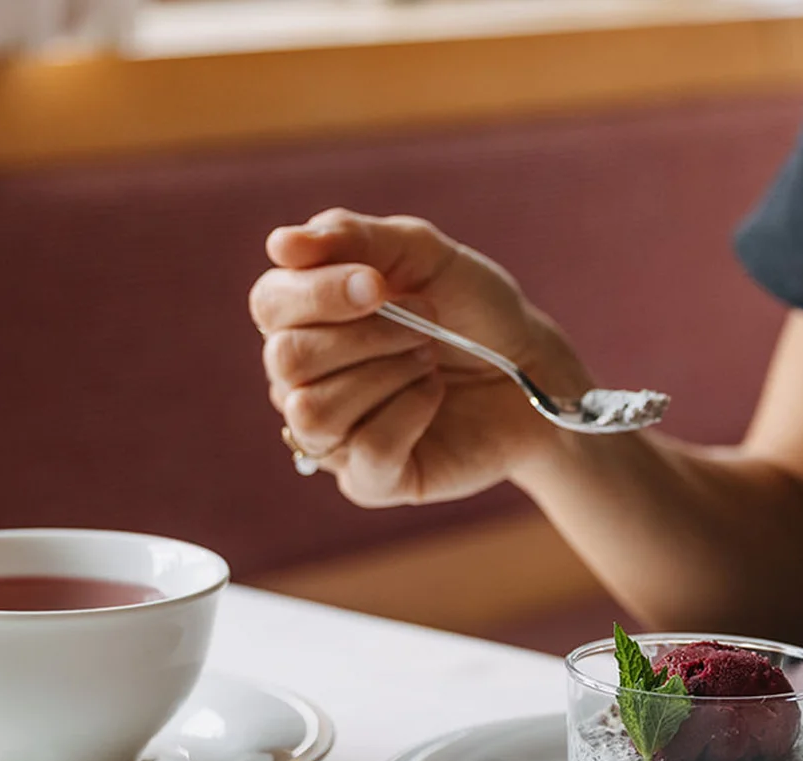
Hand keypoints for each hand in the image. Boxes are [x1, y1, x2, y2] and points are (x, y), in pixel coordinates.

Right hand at [250, 209, 591, 506]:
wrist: (533, 368)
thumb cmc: (470, 309)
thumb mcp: (421, 252)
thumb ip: (352, 237)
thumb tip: (280, 245)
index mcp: (304, 321)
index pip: (269, 304)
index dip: (319, 291)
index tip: (380, 282)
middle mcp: (304, 382)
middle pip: (288, 359)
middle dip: (367, 335)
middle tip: (426, 324)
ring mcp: (333, 437)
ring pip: (313, 411)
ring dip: (387, 373)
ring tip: (429, 361)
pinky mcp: (370, 481)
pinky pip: (367, 451)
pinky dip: (410, 412)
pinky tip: (435, 396)